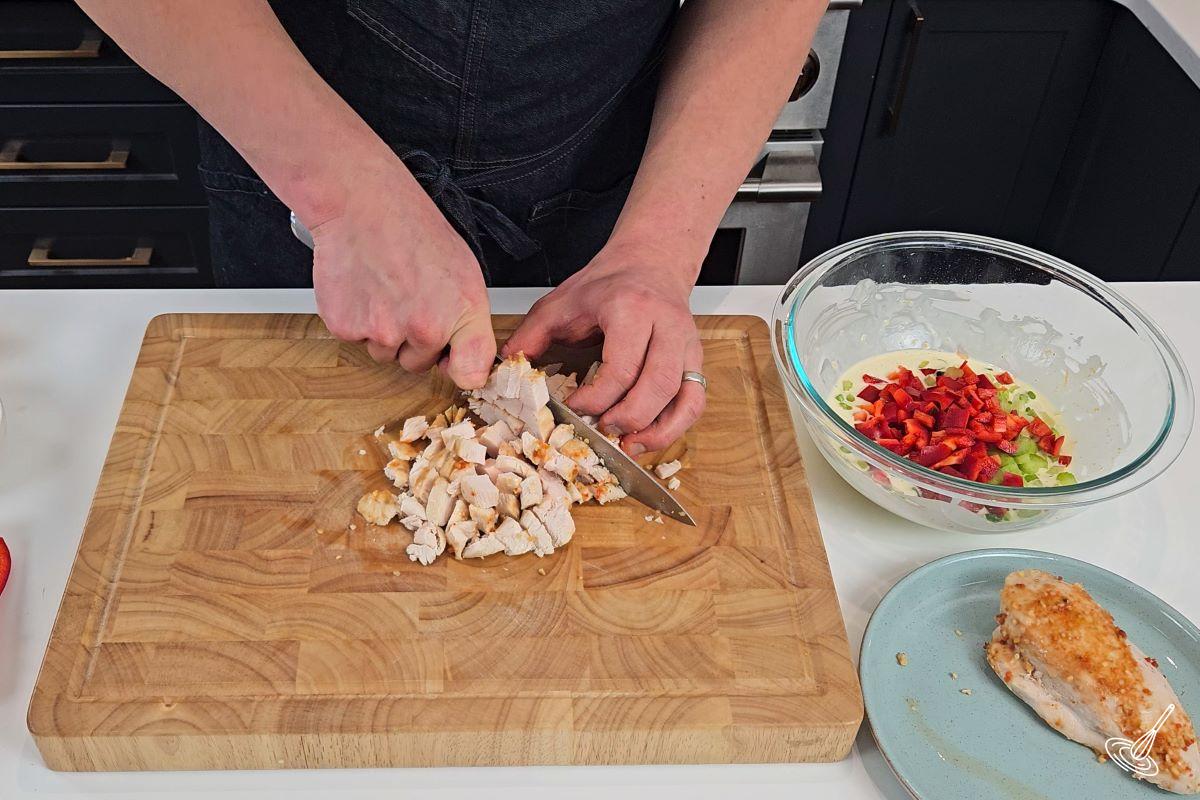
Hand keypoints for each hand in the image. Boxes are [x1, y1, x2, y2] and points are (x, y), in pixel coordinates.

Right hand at [308, 159, 495, 387]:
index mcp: (461, 314)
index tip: (454, 360)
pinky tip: (364, 288)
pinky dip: (356, 319)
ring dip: (384, 331)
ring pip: (385, 353)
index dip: (460, 368)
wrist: (362, 206)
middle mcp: (425, 329)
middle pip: (418, 364)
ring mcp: (383, 332)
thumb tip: (467, 363)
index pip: (471, 374)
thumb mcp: (464, 272)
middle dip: (413, 339)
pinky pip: (356, 339)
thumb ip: (468, 323)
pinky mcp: (347, 328)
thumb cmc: (413, 231)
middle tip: (408, 296)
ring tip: (385, 288)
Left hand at [502, 241, 704, 454]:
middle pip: (656, 386)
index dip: (595, 399)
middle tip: (600, 429)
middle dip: (626, 418)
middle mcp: (666, 326)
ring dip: (656, 430)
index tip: (573, 408)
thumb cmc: (608, 285)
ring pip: (683, 398)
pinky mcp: (695, 360)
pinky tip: (648, 437)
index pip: (621, 368)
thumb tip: (506, 367)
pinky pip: (695, 401)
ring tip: (626, 444)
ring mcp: (686, 345)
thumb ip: (531, 335)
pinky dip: (675, 426)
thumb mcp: (561, 302)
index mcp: (630, 310)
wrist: (650, 263)